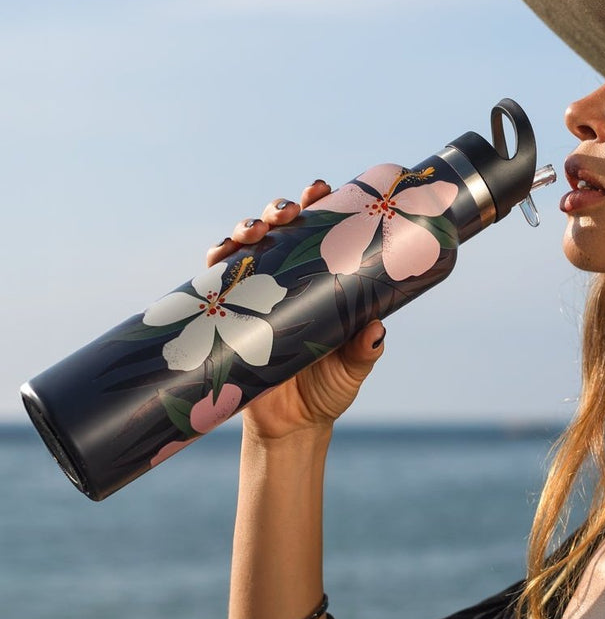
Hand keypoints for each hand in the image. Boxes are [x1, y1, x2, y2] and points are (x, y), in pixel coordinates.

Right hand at [206, 181, 385, 440]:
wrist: (290, 428)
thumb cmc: (328, 390)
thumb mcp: (353, 368)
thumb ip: (364, 350)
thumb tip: (375, 329)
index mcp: (325, 281)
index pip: (323, 232)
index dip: (321, 205)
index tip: (322, 190)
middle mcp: (289, 279)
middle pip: (282, 229)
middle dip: (280, 210)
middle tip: (288, 212)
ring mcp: (256, 293)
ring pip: (247, 246)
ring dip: (246, 227)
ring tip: (254, 230)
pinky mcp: (227, 314)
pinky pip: (215, 280)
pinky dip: (215, 261)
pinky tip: (218, 254)